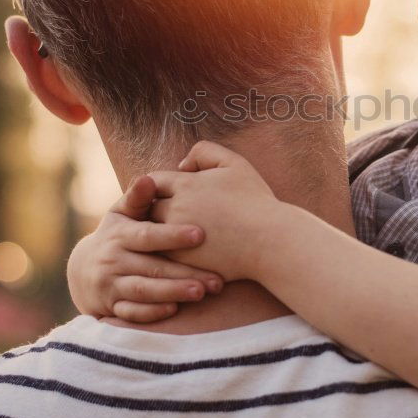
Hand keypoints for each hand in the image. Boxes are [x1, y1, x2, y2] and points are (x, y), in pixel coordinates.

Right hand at [67, 174, 224, 323]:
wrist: (82, 270)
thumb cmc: (116, 235)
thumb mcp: (121, 214)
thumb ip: (138, 198)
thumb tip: (147, 178)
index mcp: (120, 235)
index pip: (147, 235)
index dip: (172, 235)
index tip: (200, 235)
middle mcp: (113, 260)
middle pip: (151, 268)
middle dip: (183, 273)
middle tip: (215, 279)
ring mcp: (111, 285)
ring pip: (143, 291)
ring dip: (172, 293)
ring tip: (201, 293)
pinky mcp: (110, 307)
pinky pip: (131, 313)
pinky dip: (151, 312)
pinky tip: (175, 310)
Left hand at [147, 141, 285, 281]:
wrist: (270, 240)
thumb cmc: (255, 201)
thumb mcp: (234, 164)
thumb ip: (205, 153)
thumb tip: (182, 165)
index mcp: (185, 185)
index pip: (152, 182)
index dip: (158, 187)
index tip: (165, 193)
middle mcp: (175, 211)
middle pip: (147, 209)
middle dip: (153, 210)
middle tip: (159, 214)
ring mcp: (176, 240)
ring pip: (151, 235)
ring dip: (155, 233)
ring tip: (165, 234)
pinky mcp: (181, 264)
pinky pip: (161, 257)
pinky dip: (165, 253)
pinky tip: (176, 252)